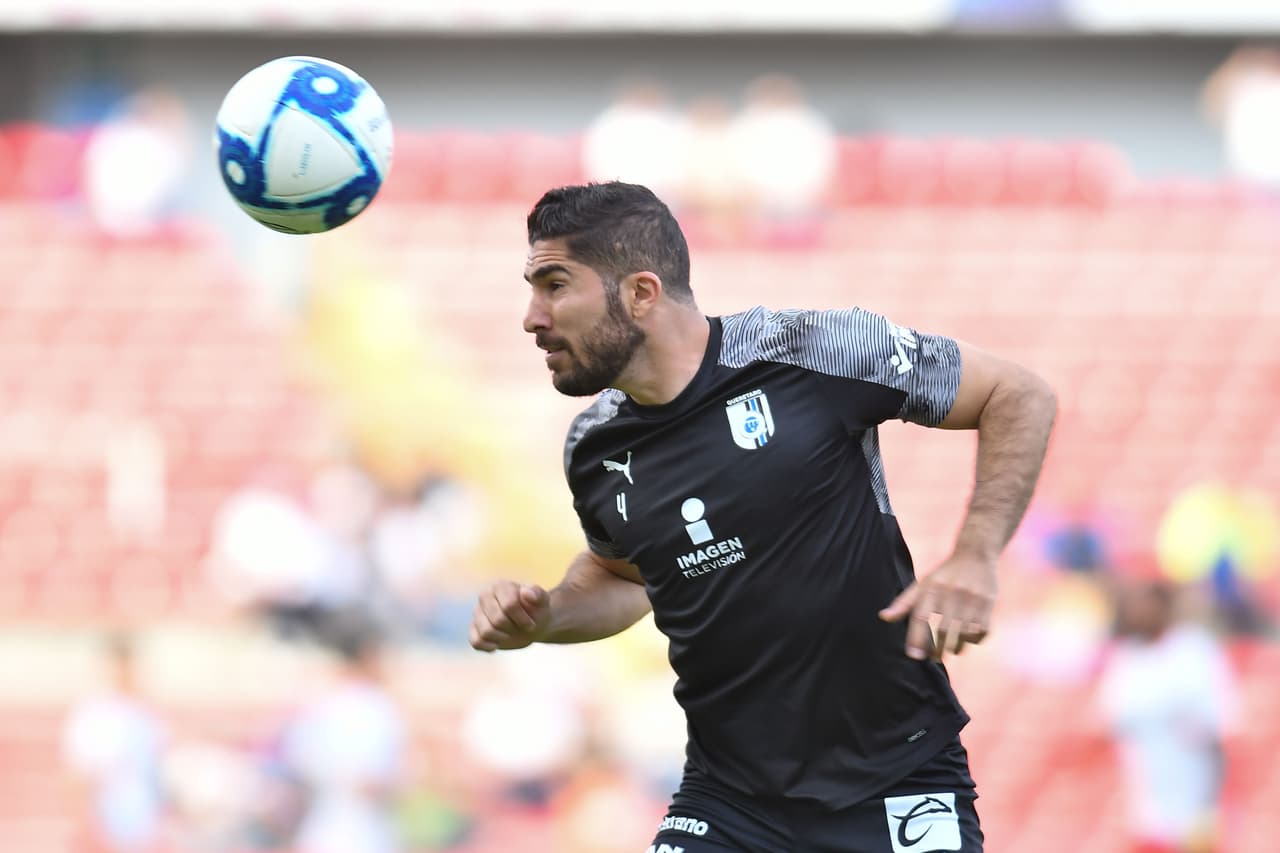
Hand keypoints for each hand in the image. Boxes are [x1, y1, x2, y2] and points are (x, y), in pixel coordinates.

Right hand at [469, 581, 551, 651]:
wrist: (532, 624)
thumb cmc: (537, 611)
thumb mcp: (543, 602)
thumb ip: (538, 594)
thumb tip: (525, 592)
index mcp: (501, 586)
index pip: (509, 605)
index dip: (523, 619)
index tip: (532, 624)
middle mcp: (485, 596)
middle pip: (497, 620)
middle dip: (514, 629)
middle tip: (521, 628)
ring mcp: (477, 613)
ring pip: (485, 632)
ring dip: (503, 638)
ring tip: (510, 634)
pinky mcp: (474, 629)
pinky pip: (476, 642)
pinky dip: (489, 646)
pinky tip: (498, 644)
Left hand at [878, 552, 997, 660]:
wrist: (976, 555)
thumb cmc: (944, 575)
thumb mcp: (922, 584)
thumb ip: (903, 603)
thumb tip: (883, 617)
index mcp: (931, 589)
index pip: (921, 617)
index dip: (916, 638)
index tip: (913, 655)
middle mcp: (951, 593)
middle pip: (942, 630)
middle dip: (937, 650)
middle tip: (934, 657)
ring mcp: (971, 598)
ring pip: (964, 635)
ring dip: (956, 648)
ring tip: (950, 651)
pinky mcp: (988, 603)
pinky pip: (982, 631)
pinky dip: (974, 640)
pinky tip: (967, 640)